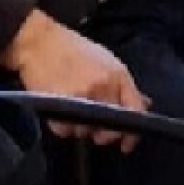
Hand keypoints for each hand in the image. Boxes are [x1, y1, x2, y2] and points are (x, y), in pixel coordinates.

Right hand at [0, 10, 149, 150]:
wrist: (40, 42)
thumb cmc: (74, 50)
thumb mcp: (106, 61)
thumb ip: (123, 85)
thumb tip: (142, 105)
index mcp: (118, 75)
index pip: (135, 110)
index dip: (133, 132)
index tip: (127, 143)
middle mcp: (103, 87)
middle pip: (111, 128)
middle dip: (104, 133)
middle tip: (95, 127)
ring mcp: (82, 96)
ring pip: (86, 131)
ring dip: (81, 128)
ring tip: (73, 108)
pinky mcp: (60, 105)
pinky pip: (65, 130)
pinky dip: (63, 126)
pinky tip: (60, 110)